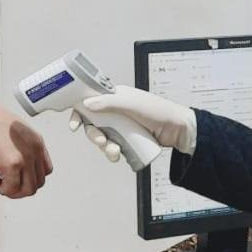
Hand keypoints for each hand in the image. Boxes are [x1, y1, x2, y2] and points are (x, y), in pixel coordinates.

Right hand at [0, 100, 52, 197]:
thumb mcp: (16, 132)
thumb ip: (23, 147)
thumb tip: (20, 164)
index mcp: (37, 141)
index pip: (46, 169)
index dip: (32, 177)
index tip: (21, 177)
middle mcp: (34, 150)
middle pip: (38, 182)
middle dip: (22, 186)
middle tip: (9, 183)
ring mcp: (24, 158)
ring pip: (28, 190)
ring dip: (14, 191)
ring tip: (2, 183)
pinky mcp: (11, 165)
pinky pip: (11, 189)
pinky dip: (3, 190)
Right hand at [68, 85, 196, 161]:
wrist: (178, 130)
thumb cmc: (158, 111)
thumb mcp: (132, 103)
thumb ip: (109, 102)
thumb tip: (86, 104)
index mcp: (115, 96)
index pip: (90, 101)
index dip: (79, 112)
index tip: (74, 126)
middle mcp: (115, 110)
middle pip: (93, 123)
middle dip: (94, 135)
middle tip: (102, 142)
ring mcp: (121, 125)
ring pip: (102, 137)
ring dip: (104, 146)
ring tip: (115, 152)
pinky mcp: (127, 138)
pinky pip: (112, 145)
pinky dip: (112, 151)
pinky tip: (119, 155)